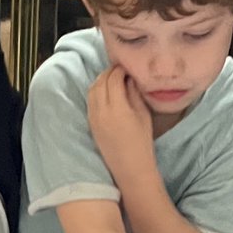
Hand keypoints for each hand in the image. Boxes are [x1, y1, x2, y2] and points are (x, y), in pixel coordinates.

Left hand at [87, 67, 155, 183]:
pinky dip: (96, 91)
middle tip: (120, 68)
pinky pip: (90, 100)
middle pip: (100, 82)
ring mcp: (93, 117)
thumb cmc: (141, 141)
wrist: (129, 166)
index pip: (113, 80)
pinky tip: (106, 90)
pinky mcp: (90, 123)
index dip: (119, 70)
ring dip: (101, 80)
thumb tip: (129, 78)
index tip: (127, 66)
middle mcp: (101, 111)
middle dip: (109, 72)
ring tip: (113, 77)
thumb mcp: (143, 115)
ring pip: (92, 90)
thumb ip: (134, 94)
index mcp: (117, 109)